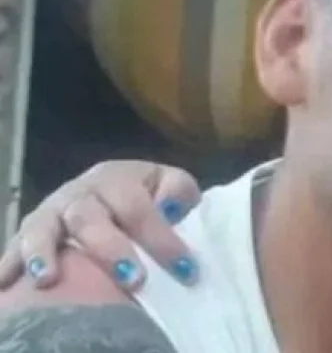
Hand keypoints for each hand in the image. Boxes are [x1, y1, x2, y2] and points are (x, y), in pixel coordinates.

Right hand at [0, 160, 200, 290]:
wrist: (110, 188)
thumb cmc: (149, 195)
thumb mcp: (170, 184)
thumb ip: (177, 192)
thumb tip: (170, 209)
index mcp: (119, 178)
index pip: (139, 207)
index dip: (161, 238)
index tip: (185, 270)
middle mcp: (81, 191)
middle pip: (90, 217)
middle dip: (111, 250)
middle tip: (134, 280)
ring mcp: (53, 211)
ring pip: (44, 226)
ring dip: (44, 252)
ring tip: (48, 278)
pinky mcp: (31, 230)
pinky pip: (16, 244)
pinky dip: (11, 261)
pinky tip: (6, 281)